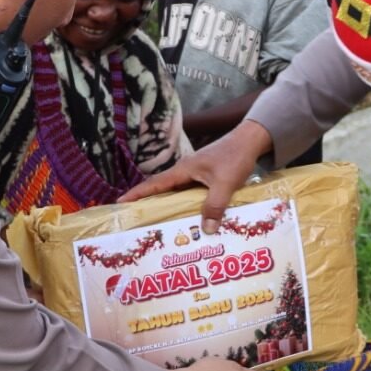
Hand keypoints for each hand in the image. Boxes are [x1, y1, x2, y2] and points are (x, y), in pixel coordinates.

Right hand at [118, 120, 273, 234]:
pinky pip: (190, 193)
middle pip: (162, 190)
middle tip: (137, 222)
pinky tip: (192, 217)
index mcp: (183, 170)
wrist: (250, 140)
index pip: (154, 184)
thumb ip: (215, 206)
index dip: (137, 194)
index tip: (120, 203)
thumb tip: (205, 229)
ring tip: (161, 225)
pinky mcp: (206, 175)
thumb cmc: (234, 157)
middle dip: (149, 204)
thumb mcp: (225, 183)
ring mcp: (195, 173)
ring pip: (177, 192)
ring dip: (169, 206)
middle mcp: (185, 171)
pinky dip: (186, 204)